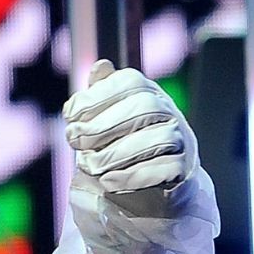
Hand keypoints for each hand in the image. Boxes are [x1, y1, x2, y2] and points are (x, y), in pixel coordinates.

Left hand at [64, 60, 197, 197]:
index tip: (70, 116)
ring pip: (159, 138)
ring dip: (115, 153)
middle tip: (74, 140)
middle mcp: (169, 112)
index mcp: (148, 93)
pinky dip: (132, 176)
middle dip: (102, 125)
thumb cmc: (123, 146)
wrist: (153, 186)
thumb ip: (101, 94)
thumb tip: (100, 66)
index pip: (130, 81)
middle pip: (145, 107)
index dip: (97, 96)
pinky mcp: (184, 169)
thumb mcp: (108, 118)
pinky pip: (165, 169)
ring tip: (89, 165)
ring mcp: (181, 140)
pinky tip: (107, 181)